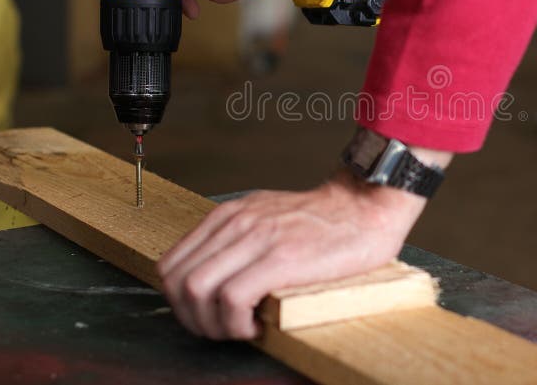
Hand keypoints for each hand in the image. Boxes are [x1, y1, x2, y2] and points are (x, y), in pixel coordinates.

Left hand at [157, 170, 426, 339]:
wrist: (365, 207)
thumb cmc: (324, 221)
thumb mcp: (267, 217)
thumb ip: (237, 239)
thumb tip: (214, 278)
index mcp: (229, 215)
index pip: (170, 264)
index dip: (178, 302)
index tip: (205, 316)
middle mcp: (236, 223)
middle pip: (176, 281)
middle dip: (190, 319)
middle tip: (221, 329)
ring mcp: (256, 238)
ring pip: (195, 290)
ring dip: (211, 324)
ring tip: (240, 329)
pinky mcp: (280, 258)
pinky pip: (231, 298)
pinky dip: (236, 323)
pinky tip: (258, 326)